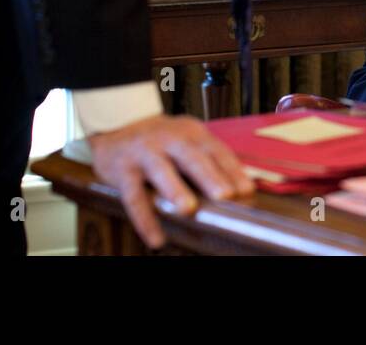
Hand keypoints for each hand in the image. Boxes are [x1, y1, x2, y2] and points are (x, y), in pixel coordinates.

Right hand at [88, 114, 252, 248]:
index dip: (233, 171)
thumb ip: (209, 161)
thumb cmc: (161, 141)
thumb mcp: (187, 141)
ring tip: (188, 209)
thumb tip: (241, 192)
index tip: (247, 191)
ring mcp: (145, 152)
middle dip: (209, 176)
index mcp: (191, 133)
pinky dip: (145, 219)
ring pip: (161, 170)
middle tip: (225, 195)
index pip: (216, 151)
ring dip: (175, 190)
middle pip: (191, 156)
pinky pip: (133, 196)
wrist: (118, 127)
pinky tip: (156, 238)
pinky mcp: (122, 170)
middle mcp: (169, 139)